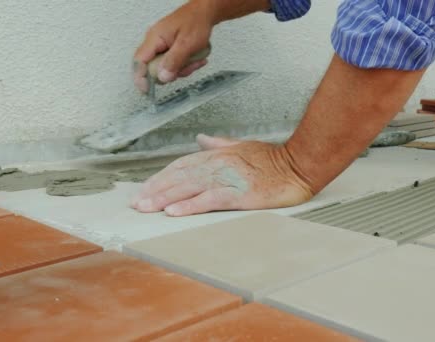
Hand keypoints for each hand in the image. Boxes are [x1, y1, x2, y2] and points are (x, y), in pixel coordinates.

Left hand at [130, 134, 314, 215]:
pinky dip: (190, 206)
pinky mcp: (238, 194)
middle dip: (156, 189)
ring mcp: (228, 179)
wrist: (297, 164)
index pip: (182, 165)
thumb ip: (220, 143)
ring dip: (165, 198)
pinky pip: (209, 200)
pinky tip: (174, 212)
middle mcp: (218, 165)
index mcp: (218, 155)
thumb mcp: (242, 146)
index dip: (161, 177)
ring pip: (189, 187)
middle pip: (180, 176)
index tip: (146, 188)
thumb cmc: (273, 158)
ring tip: (147, 207)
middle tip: (137, 203)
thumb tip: (201, 139)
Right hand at [133, 1, 215, 91]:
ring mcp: (162, 46)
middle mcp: (155, 42)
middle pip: (154, 68)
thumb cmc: (196, 21)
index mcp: (154, 38)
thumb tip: (162, 78)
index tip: (147, 91)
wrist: (205, 12)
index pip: (139, 62)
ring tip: (196, 59)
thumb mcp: (187, 43)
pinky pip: (174, 64)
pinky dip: (186, 64)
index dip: (141, 78)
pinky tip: (196, 58)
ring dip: (183, 68)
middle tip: (187, 66)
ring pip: (167, 68)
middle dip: (173, 72)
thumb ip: (175, 61)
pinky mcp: (169, 49)